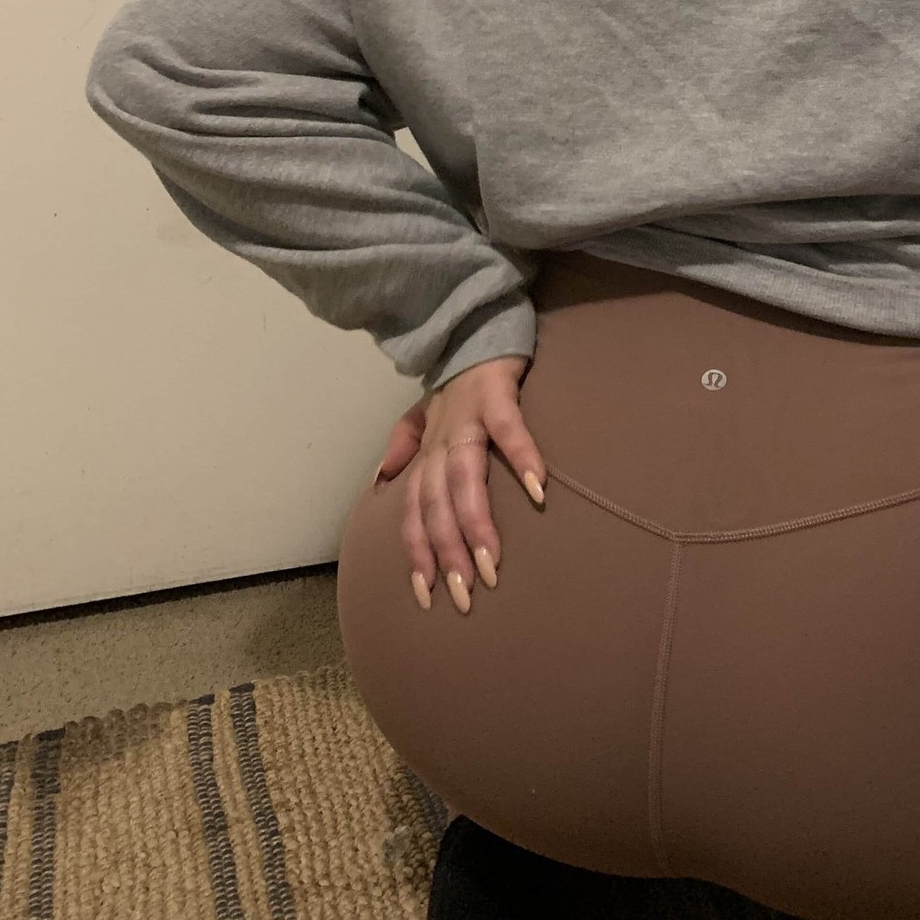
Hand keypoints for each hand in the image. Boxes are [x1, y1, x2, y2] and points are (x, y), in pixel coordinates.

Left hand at [370, 355, 547, 616]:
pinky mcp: (497, 393)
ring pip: (464, 478)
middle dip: (447, 553)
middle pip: (436, 504)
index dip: (418, 553)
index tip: (428, 597)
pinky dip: (521, 457)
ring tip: (491, 562)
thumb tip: (381, 481)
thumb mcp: (423, 411)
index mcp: (427, 452)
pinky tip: (538, 490)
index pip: (414, 512)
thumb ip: (404, 443)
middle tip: (466, 596)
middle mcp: (441, 440)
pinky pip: (508, 429)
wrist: (472, 323)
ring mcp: (467, 418)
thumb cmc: (457, 379)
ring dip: (475, 522)